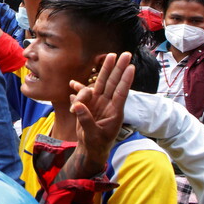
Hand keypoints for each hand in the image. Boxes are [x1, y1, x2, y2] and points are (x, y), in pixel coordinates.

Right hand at [66, 52, 133, 177]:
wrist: (91, 149)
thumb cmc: (96, 144)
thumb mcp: (93, 135)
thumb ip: (85, 119)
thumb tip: (76, 104)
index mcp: (114, 112)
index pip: (121, 92)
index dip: (125, 80)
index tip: (131, 67)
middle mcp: (108, 105)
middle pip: (113, 83)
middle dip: (119, 68)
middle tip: (126, 54)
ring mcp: (98, 104)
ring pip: (100, 84)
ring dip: (105, 70)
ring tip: (110, 56)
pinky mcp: (88, 106)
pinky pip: (82, 94)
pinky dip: (78, 89)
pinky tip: (72, 84)